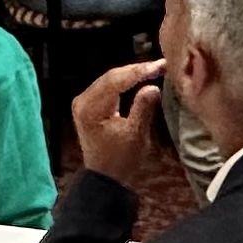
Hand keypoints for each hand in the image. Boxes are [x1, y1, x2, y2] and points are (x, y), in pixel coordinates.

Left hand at [71, 60, 167, 193]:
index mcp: (90, 109)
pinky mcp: (88, 105)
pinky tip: (140, 77)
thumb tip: (152, 86)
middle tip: (161, 65)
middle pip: (111, 77)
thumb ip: (143, 109)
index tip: (160, 65)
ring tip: (154, 68)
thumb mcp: (136, 136)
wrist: (105, 177)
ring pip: (109, 79)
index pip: (115, 81)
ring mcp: (83, 102)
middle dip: (136, 70)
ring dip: (131, 74)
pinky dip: (124, 81)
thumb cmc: (121, 160)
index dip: (139, 71)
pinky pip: (107, 86)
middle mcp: (82, 101)